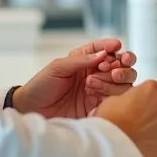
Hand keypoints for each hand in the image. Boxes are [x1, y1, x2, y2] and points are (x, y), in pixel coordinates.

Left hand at [13, 39, 137, 118]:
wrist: (33, 109)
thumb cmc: (41, 85)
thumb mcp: (58, 67)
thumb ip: (81, 60)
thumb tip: (104, 54)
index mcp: (85, 60)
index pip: (105, 49)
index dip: (113, 46)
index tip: (116, 47)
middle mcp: (96, 73)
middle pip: (122, 65)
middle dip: (122, 64)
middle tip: (110, 67)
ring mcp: (99, 89)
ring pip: (123, 81)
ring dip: (114, 79)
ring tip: (92, 83)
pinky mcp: (99, 106)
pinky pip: (116, 99)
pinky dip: (111, 94)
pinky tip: (95, 94)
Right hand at [95, 80, 156, 156]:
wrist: (113, 148)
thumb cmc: (110, 122)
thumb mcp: (112, 101)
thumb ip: (128, 99)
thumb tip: (131, 104)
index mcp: (150, 90)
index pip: (151, 89)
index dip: (142, 99)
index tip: (135, 107)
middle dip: (152, 113)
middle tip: (137, 124)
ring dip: (156, 128)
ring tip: (140, 138)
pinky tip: (145, 148)